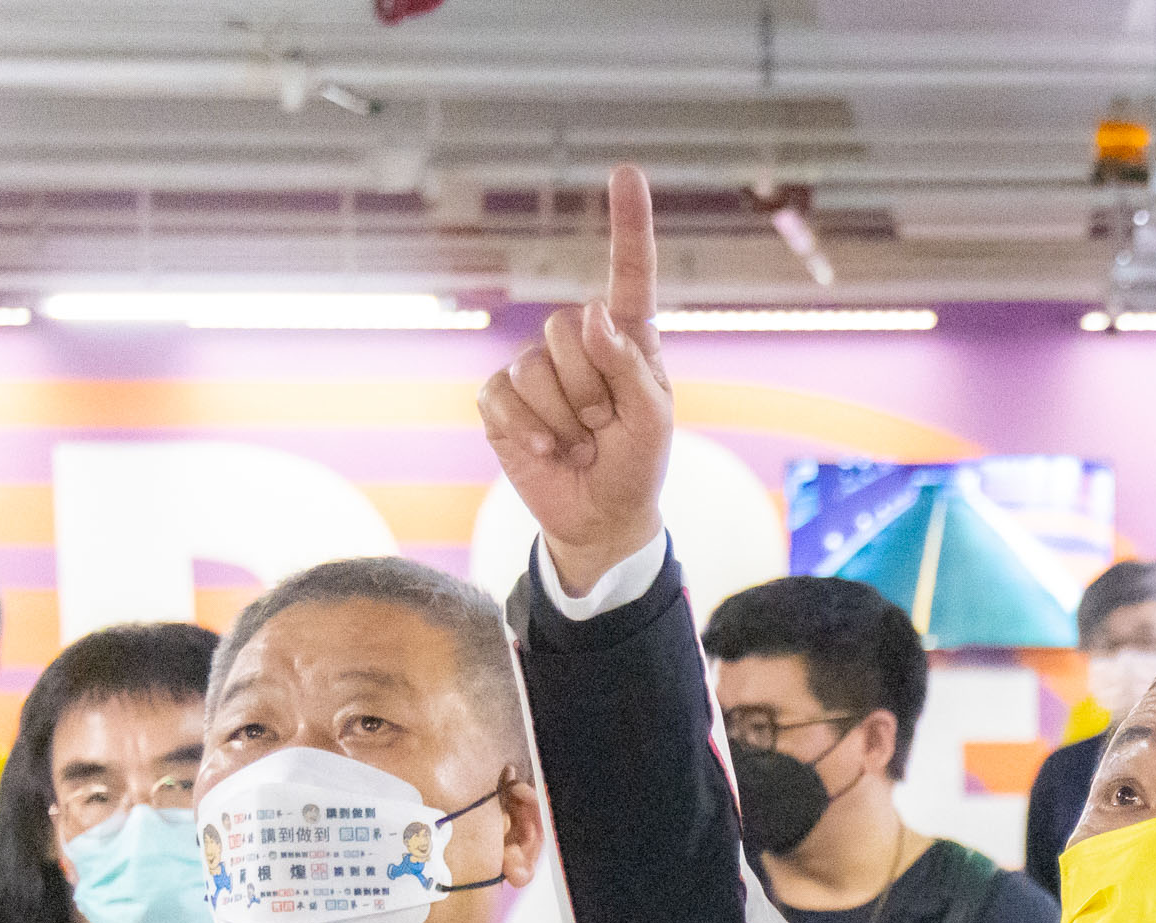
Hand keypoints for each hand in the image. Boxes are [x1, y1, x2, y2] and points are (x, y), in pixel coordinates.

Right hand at [477, 162, 673, 594]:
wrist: (599, 517)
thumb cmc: (637, 465)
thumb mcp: (653, 420)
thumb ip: (630, 366)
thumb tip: (592, 314)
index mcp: (627, 341)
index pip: (629, 275)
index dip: (628, 224)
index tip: (627, 172)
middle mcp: (579, 344)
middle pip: (568, 330)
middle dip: (590, 389)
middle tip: (604, 427)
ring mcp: (536, 369)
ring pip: (536, 368)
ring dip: (563, 418)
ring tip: (579, 442)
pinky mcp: (502, 399)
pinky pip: (503, 395)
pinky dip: (528, 431)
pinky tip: (547, 451)